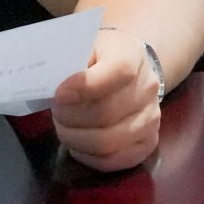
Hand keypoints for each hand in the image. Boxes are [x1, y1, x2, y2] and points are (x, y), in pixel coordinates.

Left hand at [51, 27, 160, 171]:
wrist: (132, 67)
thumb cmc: (99, 55)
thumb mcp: (85, 44)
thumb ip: (71, 60)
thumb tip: (51, 86)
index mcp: (132, 54)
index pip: (118, 71)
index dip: (85, 86)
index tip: (59, 94)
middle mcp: (148, 87)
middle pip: (106, 112)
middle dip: (70, 116)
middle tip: (55, 110)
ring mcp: (152, 117)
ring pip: (108, 141)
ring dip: (75, 138)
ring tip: (63, 126)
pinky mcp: (149, 142)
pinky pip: (116, 160)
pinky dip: (89, 157)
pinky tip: (76, 145)